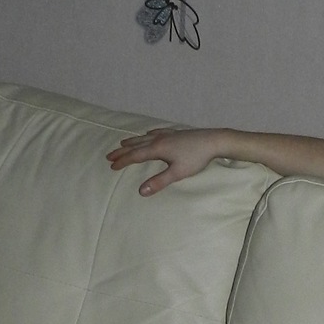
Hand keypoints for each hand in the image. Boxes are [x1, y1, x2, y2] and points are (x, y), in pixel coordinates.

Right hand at [107, 125, 231, 194]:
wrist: (213, 140)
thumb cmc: (196, 158)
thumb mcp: (177, 173)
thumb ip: (159, 182)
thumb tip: (141, 191)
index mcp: (157, 149)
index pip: (135, 156)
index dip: (122, 162)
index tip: (111, 166)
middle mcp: (159, 139)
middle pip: (136, 146)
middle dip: (122, 151)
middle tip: (109, 156)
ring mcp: (167, 134)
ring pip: (145, 137)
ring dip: (132, 142)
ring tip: (123, 144)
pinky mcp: (176, 132)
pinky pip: (157, 132)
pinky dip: (148, 134)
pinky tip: (149, 132)